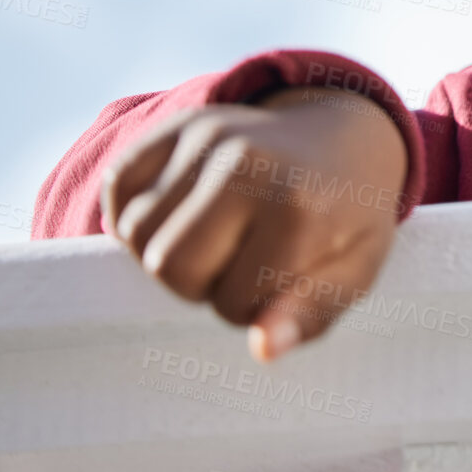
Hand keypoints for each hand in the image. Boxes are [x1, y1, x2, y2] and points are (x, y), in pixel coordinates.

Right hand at [100, 86, 407, 360]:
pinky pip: (116, 187)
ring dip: (167, 249)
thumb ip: (311, 314)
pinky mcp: (179, 122)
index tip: (280, 276)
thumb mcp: (354, 270)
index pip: (232, 304)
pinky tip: (180, 211)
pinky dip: (135, 212)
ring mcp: (209, 135)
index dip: (252, 305)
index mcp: (299, 208)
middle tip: (241, 257)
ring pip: (136, 233)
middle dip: (201, 282)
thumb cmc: (347, 216)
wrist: (347, 137)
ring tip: (215, 235)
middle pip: (170, 267)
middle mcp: (248, 164)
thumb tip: (262, 348)